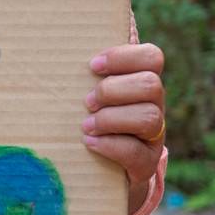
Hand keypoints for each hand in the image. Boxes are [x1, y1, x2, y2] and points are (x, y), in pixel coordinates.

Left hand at [82, 43, 165, 212]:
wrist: (103, 173)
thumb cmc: (91, 121)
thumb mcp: (92, 96)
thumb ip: (88, 75)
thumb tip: (58, 42)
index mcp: (143, 83)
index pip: (152, 57)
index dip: (123, 57)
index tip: (93, 65)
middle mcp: (155, 106)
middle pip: (151, 85)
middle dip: (113, 91)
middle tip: (87, 102)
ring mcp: (154, 136)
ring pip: (149, 117)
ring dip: (110, 119)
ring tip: (86, 126)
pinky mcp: (146, 163)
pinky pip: (136, 152)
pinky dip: (109, 145)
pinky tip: (89, 143)